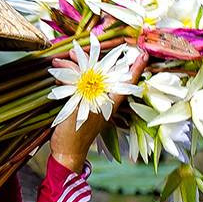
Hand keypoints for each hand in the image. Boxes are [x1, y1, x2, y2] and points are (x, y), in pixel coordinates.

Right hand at [48, 50, 147, 170]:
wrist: (66, 152)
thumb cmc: (76, 134)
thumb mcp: (79, 108)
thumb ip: (78, 87)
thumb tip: (77, 68)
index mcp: (110, 101)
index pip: (127, 81)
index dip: (136, 67)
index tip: (144, 54)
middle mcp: (103, 99)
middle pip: (103, 74)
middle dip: (91, 59)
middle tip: (78, 49)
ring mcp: (91, 101)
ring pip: (88, 77)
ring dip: (75, 67)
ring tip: (61, 60)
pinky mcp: (80, 104)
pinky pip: (77, 85)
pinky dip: (69, 78)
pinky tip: (58, 74)